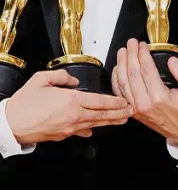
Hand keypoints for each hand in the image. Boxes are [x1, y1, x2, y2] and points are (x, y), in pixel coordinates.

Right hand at [6, 69, 132, 143]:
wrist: (10, 124)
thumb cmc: (23, 104)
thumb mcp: (42, 80)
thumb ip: (62, 77)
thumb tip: (74, 80)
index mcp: (72, 100)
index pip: (101, 101)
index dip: (116, 101)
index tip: (125, 101)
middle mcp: (74, 115)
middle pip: (103, 114)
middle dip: (119, 113)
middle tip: (131, 111)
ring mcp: (70, 127)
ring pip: (95, 124)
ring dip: (111, 121)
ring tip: (122, 119)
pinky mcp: (63, 135)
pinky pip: (81, 131)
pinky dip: (91, 129)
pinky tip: (95, 129)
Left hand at [113, 39, 177, 150]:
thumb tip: (172, 61)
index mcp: (159, 98)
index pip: (147, 71)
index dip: (143, 55)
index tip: (143, 45)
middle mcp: (144, 103)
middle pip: (132, 74)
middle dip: (131, 55)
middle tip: (131, 43)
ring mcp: (136, 108)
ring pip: (122, 83)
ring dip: (121, 64)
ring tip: (123, 51)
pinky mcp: (132, 110)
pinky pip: (120, 93)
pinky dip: (116, 79)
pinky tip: (118, 68)